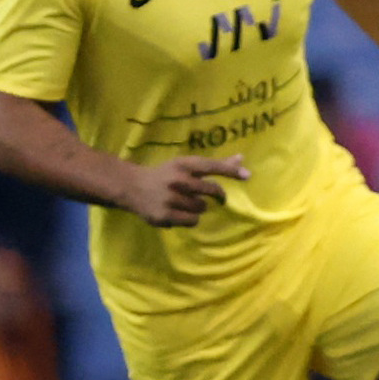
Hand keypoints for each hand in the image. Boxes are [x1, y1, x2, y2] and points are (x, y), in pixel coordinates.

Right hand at [121, 155, 249, 226]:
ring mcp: (170, 198)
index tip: (247, 176)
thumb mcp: (186, 165)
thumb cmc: (166, 174)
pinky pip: (192, 221)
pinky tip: (177, 212)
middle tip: (217, 197)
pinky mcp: (164, 215)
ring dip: (198, 207)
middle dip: (217, 195)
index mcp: (183, 165)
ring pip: (202, 208)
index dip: (230, 171)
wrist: (131, 187)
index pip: (211, 166)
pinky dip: (189, 218)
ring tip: (185, 203)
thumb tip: (242, 158)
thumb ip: (214, 164)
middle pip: (212, 191)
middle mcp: (177, 180)